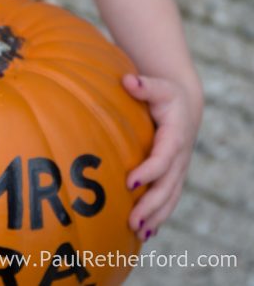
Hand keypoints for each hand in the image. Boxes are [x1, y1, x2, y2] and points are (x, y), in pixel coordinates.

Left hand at [122, 72, 202, 241]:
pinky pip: (170, 200)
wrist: (186, 106)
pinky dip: (160, 216)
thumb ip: (144, 86)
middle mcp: (179, 158)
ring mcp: (179, 170)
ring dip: (156, 216)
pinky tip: (146, 232)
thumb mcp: (159, 86)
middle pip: (167, 186)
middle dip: (151, 205)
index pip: (163, 159)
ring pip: (170, 198)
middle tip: (132, 220)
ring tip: (138, 231)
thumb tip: (127, 81)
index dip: (148, 172)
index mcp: (175, 137)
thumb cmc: (167, 95)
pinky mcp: (174, 176)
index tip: (129, 183)